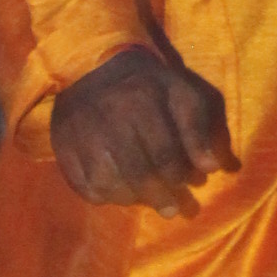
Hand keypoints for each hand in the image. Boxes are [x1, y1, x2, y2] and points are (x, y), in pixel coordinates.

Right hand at [51, 42, 236, 216]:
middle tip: (173, 210)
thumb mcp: (184, 95)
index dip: (180, 175)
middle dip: (160, 197)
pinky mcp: (61, 144)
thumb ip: (203, 129)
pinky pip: (81, 184)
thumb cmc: (150, 87)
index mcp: (142, 100)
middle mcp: (108, 116)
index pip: (164, 152)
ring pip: (107, 183)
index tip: (192, 185)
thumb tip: (215, 167)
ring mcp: (80, 132)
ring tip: (146, 200)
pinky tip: (117, 193)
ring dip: (131, 199)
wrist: (96, 66)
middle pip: (135, 172)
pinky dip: (102, 196)